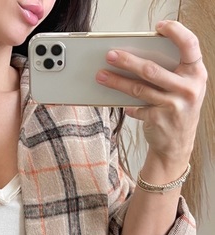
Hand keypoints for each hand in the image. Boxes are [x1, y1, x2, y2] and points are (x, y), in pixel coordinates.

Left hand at [96, 20, 206, 169]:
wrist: (177, 144)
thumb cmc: (178, 109)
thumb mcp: (183, 88)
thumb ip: (171, 72)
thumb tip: (138, 58)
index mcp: (196, 73)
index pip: (190, 45)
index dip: (176, 32)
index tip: (159, 27)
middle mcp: (188, 88)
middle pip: (152, 69)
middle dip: (128, 61)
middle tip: (111, 55)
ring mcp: (173, 104)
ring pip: (138, 88)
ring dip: (117, 82)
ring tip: (102, 75)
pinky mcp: (159, 119)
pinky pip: (136, 107)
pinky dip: (126, 105)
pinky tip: (119, 103)